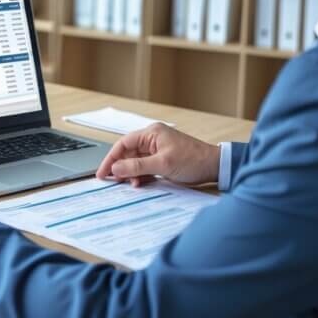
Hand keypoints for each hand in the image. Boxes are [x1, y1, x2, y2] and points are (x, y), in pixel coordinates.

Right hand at [95, 123, 219, 186]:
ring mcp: (157, 150)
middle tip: (112, 180)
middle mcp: (152, 139)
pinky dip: (140, 176)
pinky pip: (145, 167)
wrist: (214, 167)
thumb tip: (116, 168)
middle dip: (120, 167)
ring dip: (131, 173)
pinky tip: (139, 184)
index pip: (123, 144)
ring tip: (129, 184)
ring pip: (135, 162)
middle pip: (128, 153)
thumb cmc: (193, 160)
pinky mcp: (162, 160)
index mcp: (151, 133)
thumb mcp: (162, 164)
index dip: (111, 158)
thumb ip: (136, 166)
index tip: (103, 172)